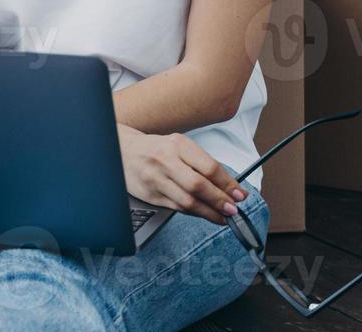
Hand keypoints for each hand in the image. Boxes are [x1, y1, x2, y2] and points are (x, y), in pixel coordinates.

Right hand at [117, 124, 246, 224]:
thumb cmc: (155, 149)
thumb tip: (228, 186)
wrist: (121, 150)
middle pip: (199, 186)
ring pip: (188, 202)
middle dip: (220, 201)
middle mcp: (165, 160)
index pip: (209, 167)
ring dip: (209, 212)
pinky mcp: (150, 195)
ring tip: (222, 217)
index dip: (227, 184)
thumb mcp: (178, 146)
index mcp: (177, 145)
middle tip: (233, 210)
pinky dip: (194, 213)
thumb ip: (201, 164)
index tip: (239, 195)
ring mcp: (156, 179)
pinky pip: (177, 208)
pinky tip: (203, 213)